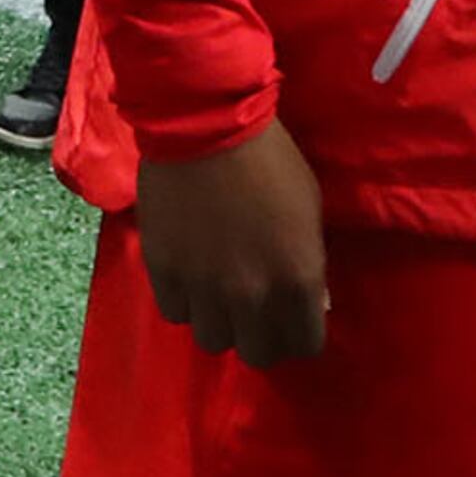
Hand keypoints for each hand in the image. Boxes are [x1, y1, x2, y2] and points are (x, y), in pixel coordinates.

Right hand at [136, 118, 329, 368]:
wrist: (205, 122)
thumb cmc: (269, 158)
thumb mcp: (309, 206)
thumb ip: (308, 261)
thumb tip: (309, 299)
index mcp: (298, 279)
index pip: (305, 343)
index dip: (299, 331)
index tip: (290, 317)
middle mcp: (253, 296)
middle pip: (258, 354)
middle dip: (260, 333)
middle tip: (254, 308)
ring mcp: (205, 289)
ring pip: (214, 340)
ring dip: (219, 319)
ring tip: (216, 291)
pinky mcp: (165, 274)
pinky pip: (176, 313)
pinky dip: (185, 299)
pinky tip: (189, 273)